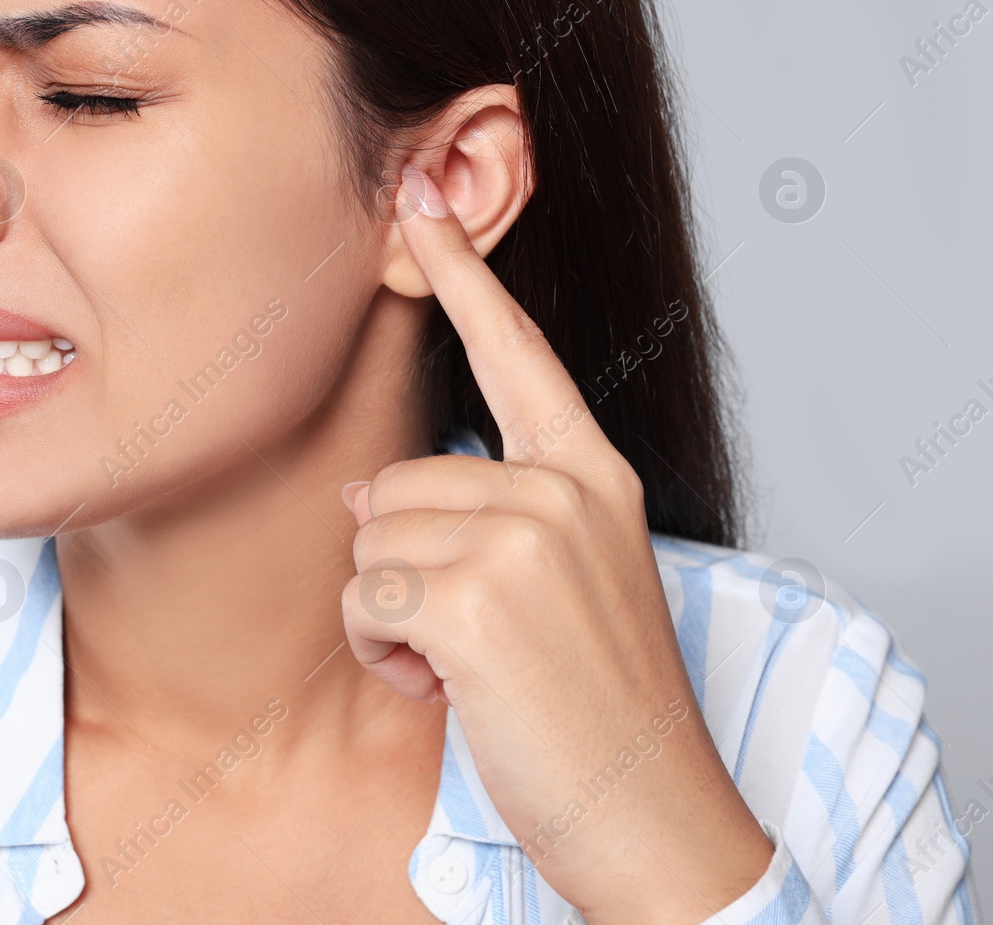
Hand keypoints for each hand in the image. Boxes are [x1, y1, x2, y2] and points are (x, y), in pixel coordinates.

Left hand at [338, 164, 771, 924]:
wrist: (653, 815)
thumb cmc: (600, 705)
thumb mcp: (565, 586)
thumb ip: (484, 516)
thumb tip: (360, 490)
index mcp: (591, 477)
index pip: (517, 355)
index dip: (463, 275)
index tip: (421, 197)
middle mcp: (562, 491)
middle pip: (396, 483)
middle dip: (403, 568)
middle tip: (471, 635)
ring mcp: (523, 541)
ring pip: (369, 541)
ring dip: (392, 617)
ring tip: (466, 664)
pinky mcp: (476, 602)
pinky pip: (362, 601)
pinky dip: (382, 655)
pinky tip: (444, 688)